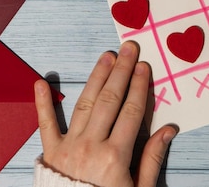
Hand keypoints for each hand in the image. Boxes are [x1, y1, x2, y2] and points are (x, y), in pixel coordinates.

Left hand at [34, 41, 176, 186]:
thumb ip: (152, 159)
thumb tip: (168, 130)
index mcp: (116, 156)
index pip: (131, 112)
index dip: (138, 86)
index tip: (143, 66)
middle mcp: (92, 146)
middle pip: (110, 100)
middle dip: (121, 71)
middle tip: (128, 48)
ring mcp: (69, 147)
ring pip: (85, 104)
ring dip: (96, 77)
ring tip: (105, 56)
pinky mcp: (51, 152)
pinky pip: (45, 124)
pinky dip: (42, 103)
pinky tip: (40, 82)